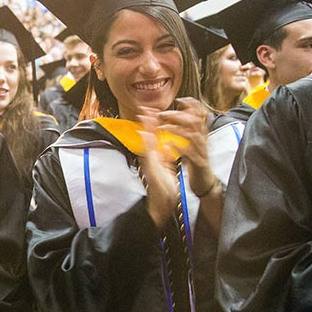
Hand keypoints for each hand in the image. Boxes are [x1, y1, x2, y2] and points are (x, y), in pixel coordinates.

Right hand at [138, 110, 178, 227]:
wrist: (162, 203)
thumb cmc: (164, 189)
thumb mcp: (167, 169)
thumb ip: (165, 157)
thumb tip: (167, 146)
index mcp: (156, 157)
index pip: (155, 137)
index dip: (154, 124)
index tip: (154, 112)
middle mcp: (150, 158)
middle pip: (148, 136)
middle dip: (148, 121)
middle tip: (146, 108)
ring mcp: (149, 162)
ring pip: (147, 141)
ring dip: (145, 128)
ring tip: (145, 114)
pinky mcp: (150, 167)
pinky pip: (149, 152)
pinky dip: (147, 142)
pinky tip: (145, 132)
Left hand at [155, 98, 216, 196]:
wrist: (205, 183)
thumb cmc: (197, 163)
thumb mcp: (194, 144)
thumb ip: (191, 131)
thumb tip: (186, 115)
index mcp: (200, 136)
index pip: (200, 115)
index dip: (192, 105)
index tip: (180, 99)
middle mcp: (203, 141)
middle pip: (195, 122)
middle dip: (178, 115)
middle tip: (163, 114)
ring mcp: (202, 152)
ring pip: (193, 136)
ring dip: (176, 130)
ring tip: (162, 128)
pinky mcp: (199, 164)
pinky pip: (190, 154)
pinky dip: (179, 148)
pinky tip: (169, 144)